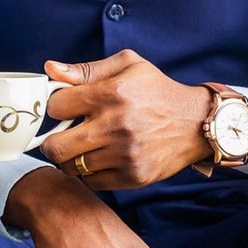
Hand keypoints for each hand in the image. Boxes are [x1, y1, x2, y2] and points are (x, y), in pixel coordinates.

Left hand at [41, 49, 210, 188]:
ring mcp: (124, 155)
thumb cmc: (157, 90)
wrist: (196, 122)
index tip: (65, 108)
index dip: (56, 106)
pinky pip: (92, 181)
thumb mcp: (127, 65)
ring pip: (71, 167)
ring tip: (83, 146)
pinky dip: (90, 172)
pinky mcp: (133, 176)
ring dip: (71, 158)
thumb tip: (50, 68)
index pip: (56, 107)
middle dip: (52, 140)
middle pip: (55, 147)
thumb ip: (86, 69)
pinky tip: (100, 158)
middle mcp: (116, 126)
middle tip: (62, 135)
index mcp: (111, 93)